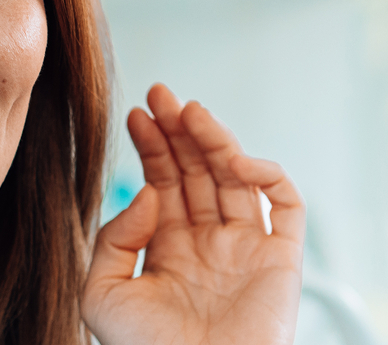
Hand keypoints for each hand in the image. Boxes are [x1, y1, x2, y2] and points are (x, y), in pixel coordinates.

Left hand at [82, 84, 306, 344]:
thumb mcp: (101, 294)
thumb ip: (113, 237)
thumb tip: (149, 192)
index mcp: (169, 251)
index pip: (163, 184)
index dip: (152, 146)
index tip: (136, 113)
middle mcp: (210, 244)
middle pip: (198, 171)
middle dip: (180, 130)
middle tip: (162, 94)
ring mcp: (248, 249)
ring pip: (238, 178)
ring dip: (215, 140)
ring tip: (190, 112)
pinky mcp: (283, 259)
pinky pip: (287, 205)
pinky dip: (267, 174)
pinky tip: (234, 160)